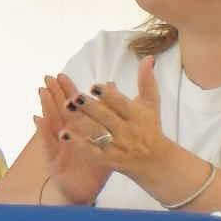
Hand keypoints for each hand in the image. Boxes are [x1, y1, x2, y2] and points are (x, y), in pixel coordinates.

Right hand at [31, 73, 112, 203]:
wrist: (83, 192)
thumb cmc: (93, 167)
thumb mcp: (104, 145)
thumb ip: (109, 123)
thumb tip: (115, 96)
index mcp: (79, 131)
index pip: (73, 108)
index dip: (66, 92)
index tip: (61, 75)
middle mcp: (67, 135)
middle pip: (59, 112)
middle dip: (53, 94)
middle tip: (47, 77)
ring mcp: (58, 147)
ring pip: (52, 123)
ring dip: (46, 107)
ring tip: (42, 91)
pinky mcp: (53, 160)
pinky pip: (48, 144)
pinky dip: (43, 131)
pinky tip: (37, 119)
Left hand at [70, 57, 208, 205]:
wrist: (157, 162)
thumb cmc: (150, 128)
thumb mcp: (151, 105)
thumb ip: (146, 82)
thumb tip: (148, 57)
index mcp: (137, 115)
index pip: (122, 104)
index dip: (109, 96)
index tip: (94, 86)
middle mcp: (127, 131)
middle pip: (107, 118)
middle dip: (91, 108)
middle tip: (74, 97)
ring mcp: (117, 146)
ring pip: (97, 134)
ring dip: (81, 123)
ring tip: (65, 110)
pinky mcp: (109, 159)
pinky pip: (92, 151)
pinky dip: (78, 143)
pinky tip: (62, 133)